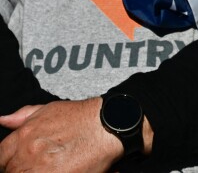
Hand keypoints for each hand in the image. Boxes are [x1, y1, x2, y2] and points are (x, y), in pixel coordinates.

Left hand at [0, 98, 121, 172]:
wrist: (108, 124)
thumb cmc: (82, 116)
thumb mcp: (50, 109)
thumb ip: (23, 116)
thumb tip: (4, 120)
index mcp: (23, 135)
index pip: (1, 157)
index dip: (10, 162)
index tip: (20, 162)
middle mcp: (28, 152)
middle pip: (12, 170)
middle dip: (22, 169)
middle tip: (39, 165)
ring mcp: (40, 168)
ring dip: (34, 172)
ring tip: (49, 168)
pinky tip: (59, 171)